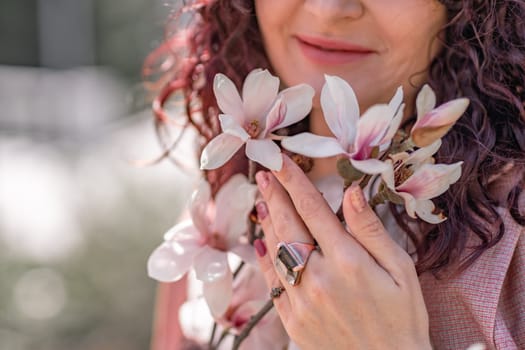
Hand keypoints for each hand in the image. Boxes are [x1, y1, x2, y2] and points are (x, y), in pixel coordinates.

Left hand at [254, 155, 431, 349]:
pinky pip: (272, 283)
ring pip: (276, 251)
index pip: (313, 209)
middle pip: (289, 225)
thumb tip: (352, 192)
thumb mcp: (401, 270)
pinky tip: (262, 242)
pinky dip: (265, 259)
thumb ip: (371, 231)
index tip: (281, 161)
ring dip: (267, 222)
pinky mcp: (292, 320)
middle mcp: (319, 278)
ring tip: (261, 199)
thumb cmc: (402, 316)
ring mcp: (302, 300)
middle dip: (275, 194)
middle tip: (264, 172)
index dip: (294, 181)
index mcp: (348, 261)